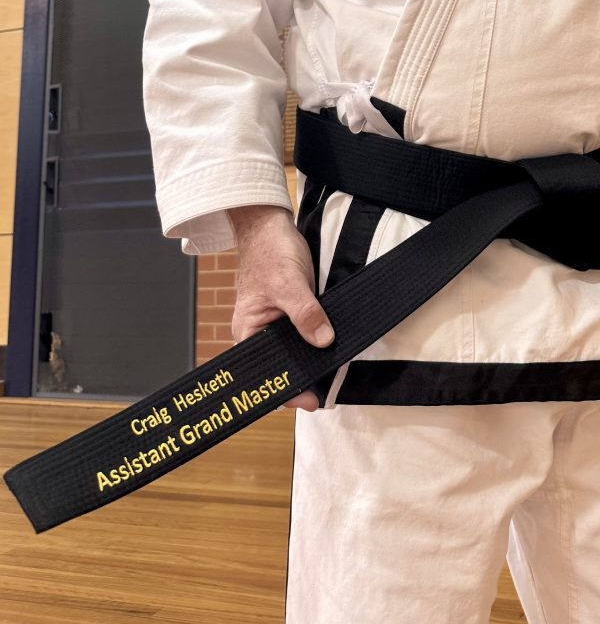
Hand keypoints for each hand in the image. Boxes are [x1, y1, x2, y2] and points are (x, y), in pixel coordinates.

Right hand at [229, 204, 334, 411]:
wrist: (269, 223)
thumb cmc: (270, 250)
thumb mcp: (290, 282)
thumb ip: (305, 313)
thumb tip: (324, 341)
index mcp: (247, 329)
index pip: (263, 372)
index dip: (286, 389)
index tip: (310, 399)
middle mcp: (257, 330)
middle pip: (277, 365)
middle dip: (299, 378)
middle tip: (323, 390)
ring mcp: (271, 322)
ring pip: (289, 350)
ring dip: (306, 359)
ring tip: (327, 372)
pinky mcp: (285, 312)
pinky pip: (297, 334)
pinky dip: (310, 341)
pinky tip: (324, 347)